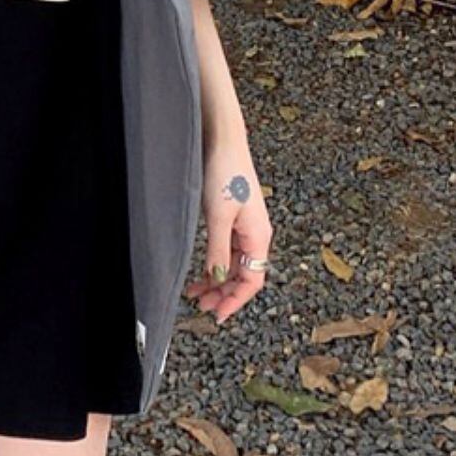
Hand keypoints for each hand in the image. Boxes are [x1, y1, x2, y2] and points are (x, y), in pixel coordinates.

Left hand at [182, 142, 271, 323]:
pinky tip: (201, 269)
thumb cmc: (225, 172)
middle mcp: (256, 234)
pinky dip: (214, 261)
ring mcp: (244, 225)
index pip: (252, 281)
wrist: (223, 140)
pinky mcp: (232, 216)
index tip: (217, 315)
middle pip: (243, 275)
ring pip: (233, 263)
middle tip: (201, 306)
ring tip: (196, 293)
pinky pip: (226, 248)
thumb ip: (219, 249)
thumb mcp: (218, 216)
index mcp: (259, 237)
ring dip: (217, 279)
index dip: (235, 300)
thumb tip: (219, 279)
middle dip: (223, 293)